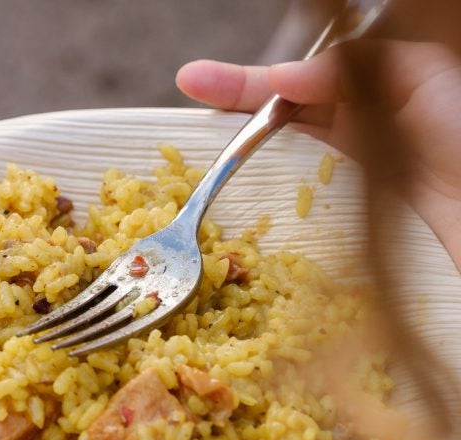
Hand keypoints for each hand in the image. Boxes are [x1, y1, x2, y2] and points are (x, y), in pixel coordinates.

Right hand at [175, 41, 460, 266]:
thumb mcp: (418, 76)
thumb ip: (349, 70)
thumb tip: (282, 80)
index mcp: (378, 78)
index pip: (298, 74)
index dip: (245, 78)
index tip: (195, 79)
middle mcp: (367, 113)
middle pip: (288, 104)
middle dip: (237, 100)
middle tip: (190, 90)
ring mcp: (364, 156)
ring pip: (294, 140)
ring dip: (249, 138)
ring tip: (207, 137)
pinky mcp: (364, 199)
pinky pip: (311, 181)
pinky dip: (278, 178)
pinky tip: (250, 178)